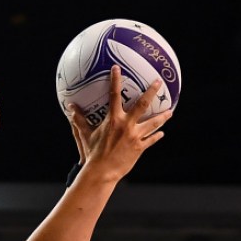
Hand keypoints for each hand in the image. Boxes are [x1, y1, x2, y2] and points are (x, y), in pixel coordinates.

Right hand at [67, 66, 170, 181]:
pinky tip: (161, 134)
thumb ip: (79, 120)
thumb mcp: (86, 135)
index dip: (115, 80)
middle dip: (152, 92)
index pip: (114, 96)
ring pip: (153, 123)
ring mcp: (135, 137)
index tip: (117, 68)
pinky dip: (156, 136)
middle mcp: (126, 126)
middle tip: (159, 82)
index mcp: (113, 120)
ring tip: (169, 112)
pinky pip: (150, 140)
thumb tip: (70, 107)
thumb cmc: (92, 154)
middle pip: (143, 105)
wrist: (102, 172)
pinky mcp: (139, 148)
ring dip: (162, 117)